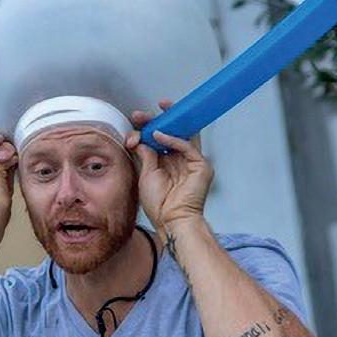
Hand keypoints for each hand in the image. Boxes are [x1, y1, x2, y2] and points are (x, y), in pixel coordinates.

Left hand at [125, 100, 213, 231]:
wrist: (171, 221)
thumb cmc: (159, 205)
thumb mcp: (146, 174)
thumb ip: (146, 155)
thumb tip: (140, 137)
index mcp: (167, 163)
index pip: (158, 139)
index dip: (147, 129)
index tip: (135, 121)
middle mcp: (180, 160)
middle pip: (170, 133)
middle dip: (155, 121)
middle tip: (140, 115)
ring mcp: (191, 162)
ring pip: (182, 134)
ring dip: (166, 123)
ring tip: (150, 117)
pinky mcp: (201, 166)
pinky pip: (187, 146)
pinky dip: (173, 138)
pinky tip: (158, 135)